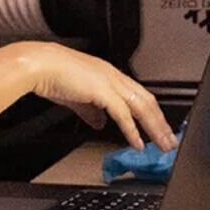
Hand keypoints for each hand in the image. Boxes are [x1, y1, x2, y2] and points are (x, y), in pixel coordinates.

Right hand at [9, 42, 177, 151]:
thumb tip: (100, 123)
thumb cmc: (52, 75)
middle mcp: (114, 76)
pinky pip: (123, 114)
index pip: (139, 95)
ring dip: (154, 128)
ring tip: (163, 143)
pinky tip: (138, 142)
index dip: (151, 113)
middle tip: (170, 140)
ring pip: (141, 107)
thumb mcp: (76, 97)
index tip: (158, 128)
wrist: (39, 65)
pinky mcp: (102, 90)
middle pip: (147, 101)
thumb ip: (90, 110)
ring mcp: (110, 82)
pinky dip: (132, 130)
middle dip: (161, 123)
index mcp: (109, 75)